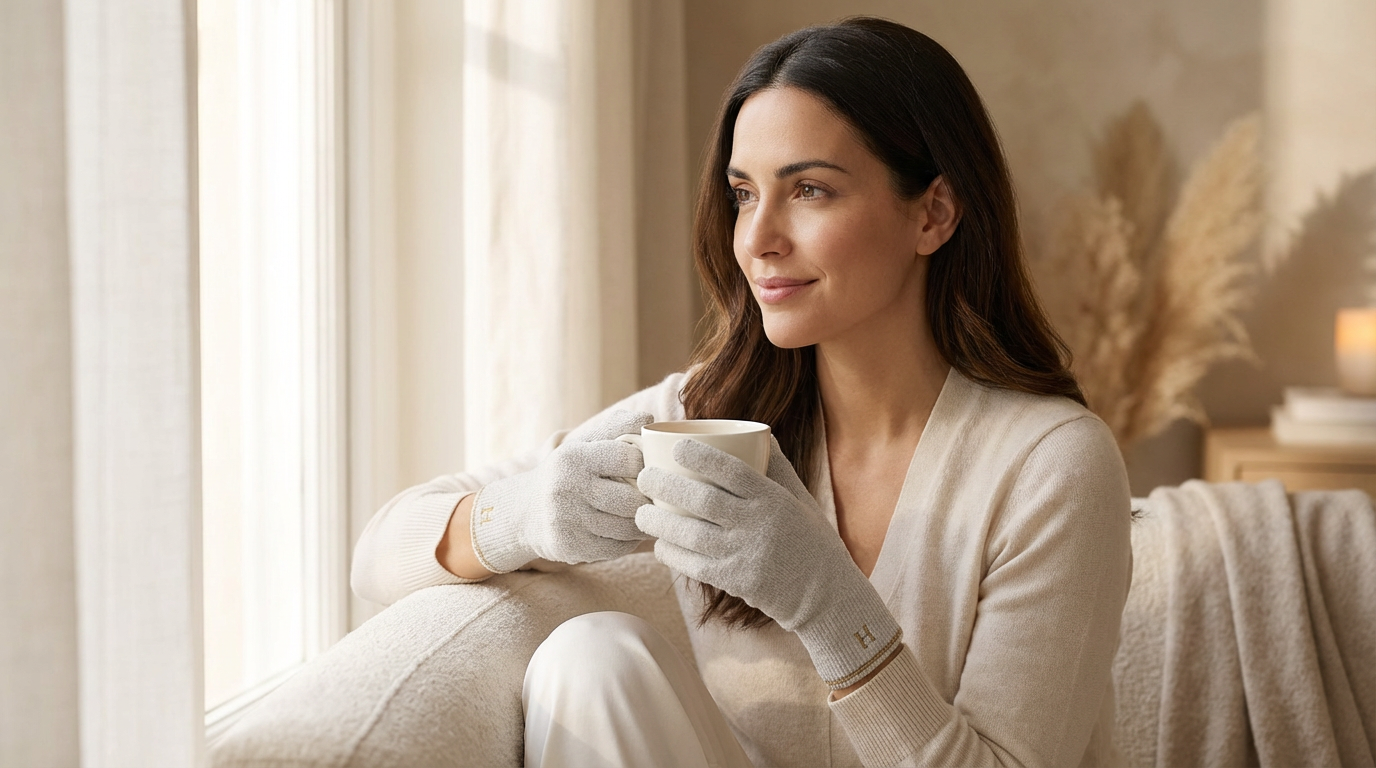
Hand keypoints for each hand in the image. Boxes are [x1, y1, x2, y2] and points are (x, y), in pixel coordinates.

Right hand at [469, 410, 653, 572]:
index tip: (644, 469)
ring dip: (641, 523)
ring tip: (644, 515)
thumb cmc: (567, 472)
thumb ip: (617, 426)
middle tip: (653, 499)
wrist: (525, 511)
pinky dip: (628, 541)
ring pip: (627, 528)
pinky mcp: (570, 548)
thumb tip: (649, 419)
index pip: (629, 459)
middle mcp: (566, 488)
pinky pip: (617, 548)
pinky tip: (625, 532)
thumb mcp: (584, 443)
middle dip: (646, 500)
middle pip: (631, 500)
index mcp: (573, 457)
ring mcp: (566, 521)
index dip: (644, 465)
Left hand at [634, 437, 902, 689]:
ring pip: (690, 534)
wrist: (826, 595)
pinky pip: (694, 565)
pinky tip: (660, 545)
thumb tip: (759, 433)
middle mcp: (757, 524)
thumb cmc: (812, 541)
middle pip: (701, 499)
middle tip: (643, 477)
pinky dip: (672, 554)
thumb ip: (778, 468)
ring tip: (640, 514)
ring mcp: (744, 554)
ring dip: (659, 522)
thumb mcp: (801, 499)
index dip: (700, 456)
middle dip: (666, 485)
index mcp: (773, 499)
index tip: (676, 446)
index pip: (732, 470)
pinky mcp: (736, 581)